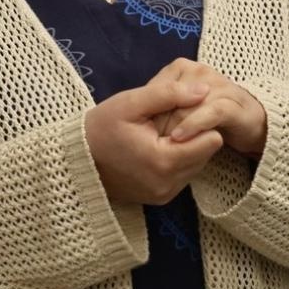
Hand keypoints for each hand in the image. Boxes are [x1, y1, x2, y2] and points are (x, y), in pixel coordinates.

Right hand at [85, 80, 224, 205]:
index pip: (212, 140)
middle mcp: (168, 184)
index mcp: (164, 161)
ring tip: (161, 134)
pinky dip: (176, 161)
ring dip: (186, 148)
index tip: (182, 112)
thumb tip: (204, 89)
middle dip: (195, 135)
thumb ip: (170, 94)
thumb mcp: (131, 103)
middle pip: (208, 153)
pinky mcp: (160, 198)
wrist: (75, 162)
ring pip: (198, 165)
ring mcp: (164, 194)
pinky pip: (183, 176)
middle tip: (169, 121)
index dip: (201, 121)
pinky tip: (156, 148)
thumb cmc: (101, 128)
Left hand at [148, 59, 268, 157]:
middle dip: (159, 117)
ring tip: (157, 140)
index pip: (160, 84)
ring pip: (190, 102)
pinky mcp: (234, 105)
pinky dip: (194, 124)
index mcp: (186, 69)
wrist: (251, 126)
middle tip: (145, 137)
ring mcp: (221, 87)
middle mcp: (203, 74)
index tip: (139, 127)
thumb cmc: (210, 118)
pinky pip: (212, 111)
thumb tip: (136, 112)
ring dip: (173, 122)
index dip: (148, 106)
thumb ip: (161, 105)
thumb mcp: (178, 110)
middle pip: (174, 93)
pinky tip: (178, 138)